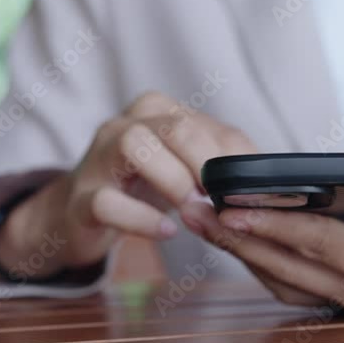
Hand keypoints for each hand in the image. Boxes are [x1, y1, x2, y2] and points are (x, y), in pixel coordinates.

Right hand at [0, 91, 256, 278]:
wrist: (76, 215)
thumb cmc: (140, 187)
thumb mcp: (181, 165)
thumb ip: (220, 161)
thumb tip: (267, 172)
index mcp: (155, 111)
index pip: (207, 125)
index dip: (235, 160)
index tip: (251, 191)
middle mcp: (124, 124)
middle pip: (176, 128)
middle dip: (207, 165)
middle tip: (222, 200)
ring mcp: (97, 158)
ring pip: (135, 146)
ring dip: (174, 181)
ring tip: (193, 209)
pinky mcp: (80, 198)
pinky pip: (109, 202)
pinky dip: (142, 219)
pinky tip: (166, 231)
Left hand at [180, 172, 343, 318]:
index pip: (324, 247)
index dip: (276, 225)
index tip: (231, 206)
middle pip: (291, 267)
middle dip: (239, 238)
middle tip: (193, 207)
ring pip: (283, 279)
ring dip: (239, 250)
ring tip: (198, 217)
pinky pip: (292, 280)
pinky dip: (258, 256)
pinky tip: (231, 231)